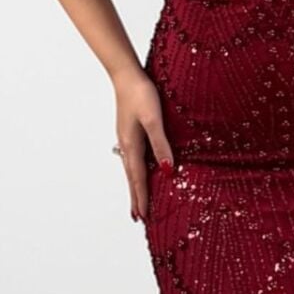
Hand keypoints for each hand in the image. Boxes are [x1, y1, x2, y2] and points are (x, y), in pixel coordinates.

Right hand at [114, 68, 173, 221]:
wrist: (126, 75)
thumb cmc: (141, 93)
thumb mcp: (154, 119)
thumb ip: (161, 145)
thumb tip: (167, 170)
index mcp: (132, 145)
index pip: (138, 179)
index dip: (142, 198)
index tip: (143, 217)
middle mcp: (127, 145)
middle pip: (132, 178)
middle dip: (136, 198)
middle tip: (138, 218)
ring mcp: (126, 138)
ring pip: (131, 169)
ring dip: (135, 186)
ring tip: (137, 200)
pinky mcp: (129, 130)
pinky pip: (133, 158)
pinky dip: (136, 171)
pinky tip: (139, 170)